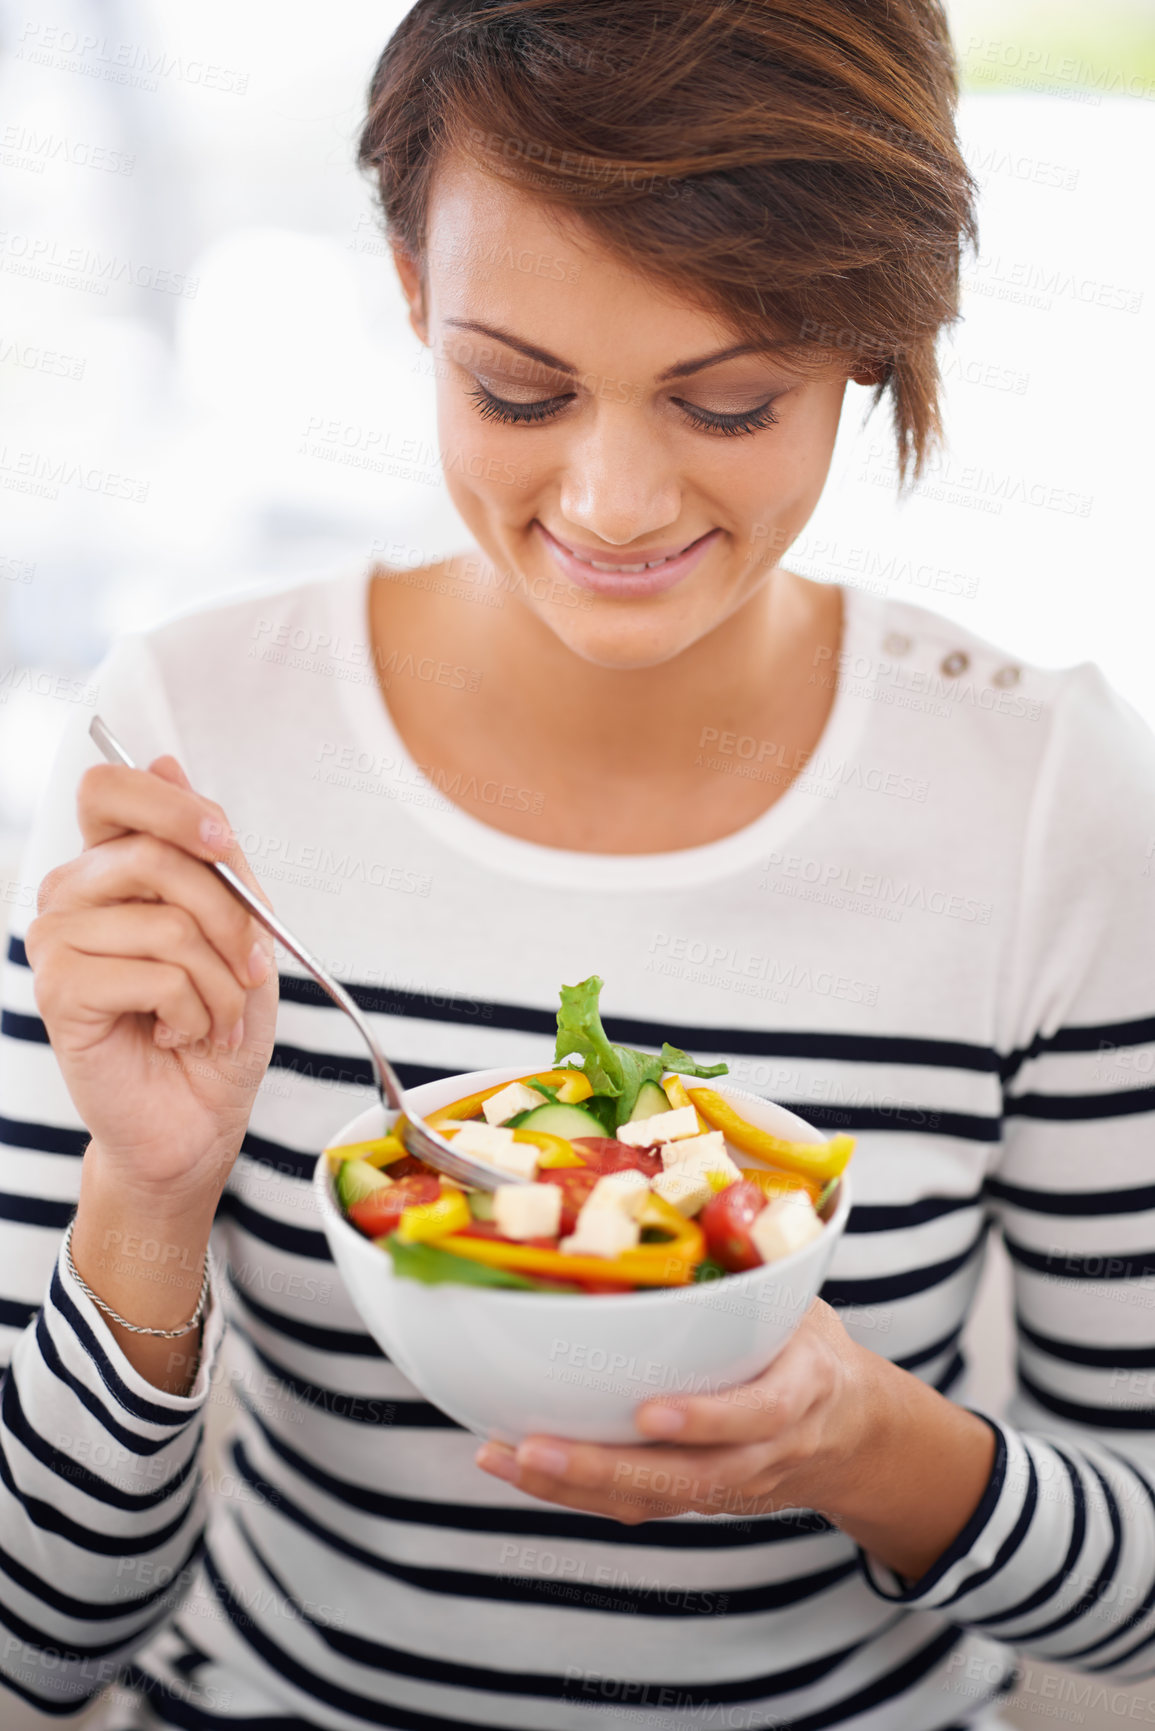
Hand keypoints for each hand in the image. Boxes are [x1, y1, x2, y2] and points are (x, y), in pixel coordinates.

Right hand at [26, 755, 278, 1208]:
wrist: (200, 1117)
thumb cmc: (218, 1022)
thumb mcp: (242, 926)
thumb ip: (213, 853)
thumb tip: (168, 761)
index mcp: (111, 865)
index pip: (110, 787)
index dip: (171, 804)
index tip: (223, 845)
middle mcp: (72, 893)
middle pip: (156, 855)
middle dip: (230, 916)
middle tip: (252, 969)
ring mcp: (57, 940)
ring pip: (167, 922)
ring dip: (221, 980)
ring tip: (216, 1016)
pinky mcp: (58, 992)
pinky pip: (155, 973)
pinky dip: (194, 1010)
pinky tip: (181, 1033)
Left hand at [476, 1298, 997, 1581]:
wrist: (852, 1436)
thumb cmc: (812, 1350)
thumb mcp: (803, 1305)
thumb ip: (754, 1269)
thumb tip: (685, 1192)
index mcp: (800, 1392)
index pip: (757, 1414)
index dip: (704, 1419)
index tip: (648, 1413)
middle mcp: (763, 1452)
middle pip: (684, 1478)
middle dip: (602, 1468)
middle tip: (533, 1446)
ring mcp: (728, 1486)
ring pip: (649, 1500)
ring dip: (570, 1485)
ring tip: (504, 1455)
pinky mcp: (697, 1500)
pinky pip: (635, 1505)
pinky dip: (572, 1492)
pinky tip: (517, 1464)